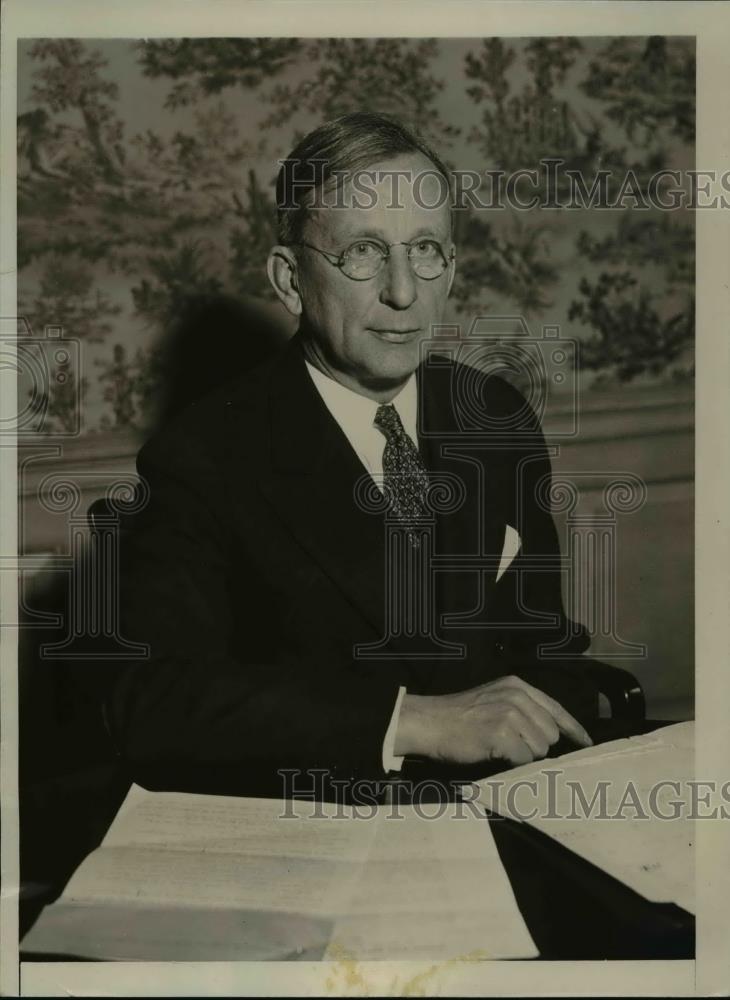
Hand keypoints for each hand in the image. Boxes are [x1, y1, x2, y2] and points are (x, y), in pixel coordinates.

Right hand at [394, 674, 592, 767]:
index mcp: (517, 685)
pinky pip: (524, 759)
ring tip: (500, 748)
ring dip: (523, 755)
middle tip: (511, 746)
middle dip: (536, 745)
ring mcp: (510, 713)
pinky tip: (494, 753)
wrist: (431, 722)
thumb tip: (551, 735)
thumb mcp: (495, 700)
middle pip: (551, 733)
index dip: (573, 728)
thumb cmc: (461, 716)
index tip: (586, 742)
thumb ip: (522, 709)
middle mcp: (517, 696)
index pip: (556, 708)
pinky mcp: (502, 732)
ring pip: (540, 748)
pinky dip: (511, 762)